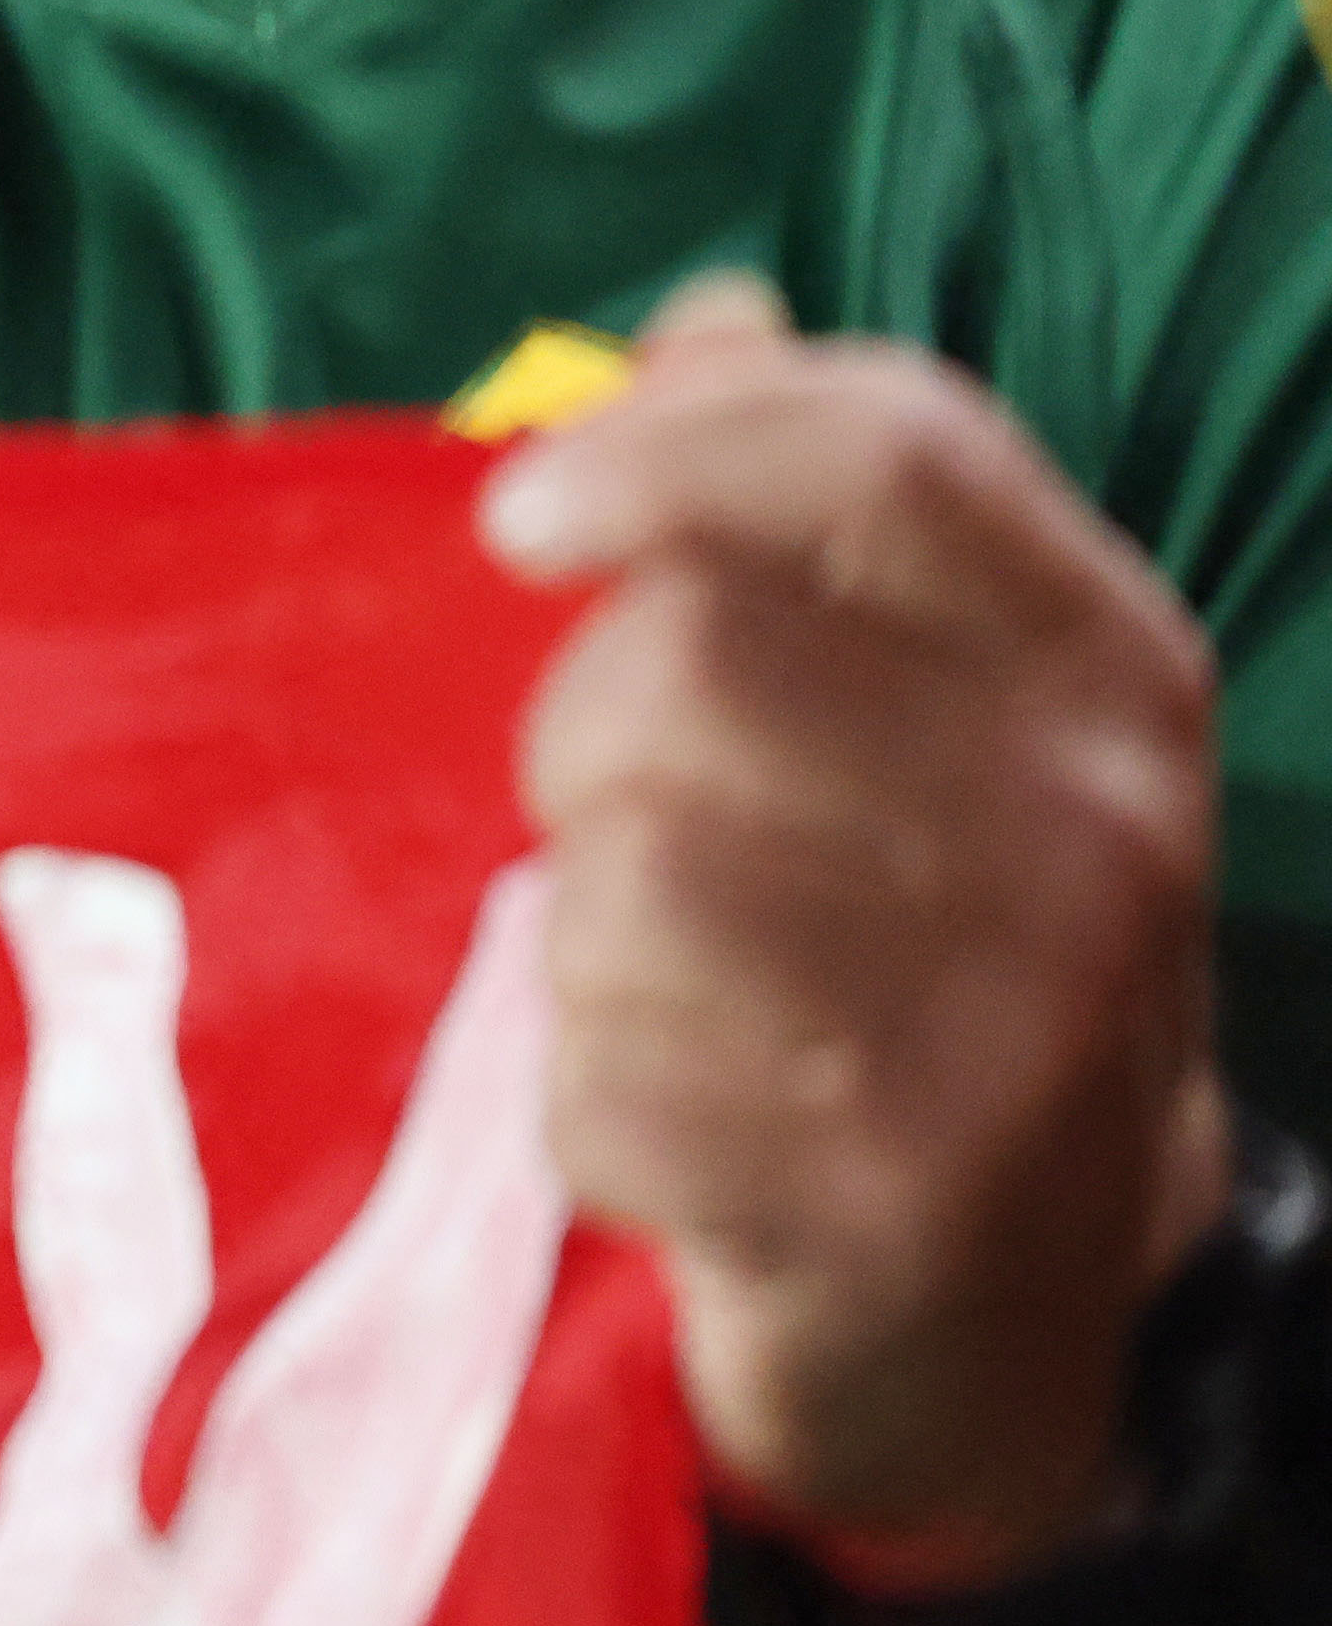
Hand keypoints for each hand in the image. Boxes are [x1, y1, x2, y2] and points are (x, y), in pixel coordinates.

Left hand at [482, 274, 1242, 1584]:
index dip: (667, 448)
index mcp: (1108, 669)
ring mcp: (1013, 1032)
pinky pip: (595, 1078)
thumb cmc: (913, 950)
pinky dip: (584, 1100)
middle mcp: (1096, 834)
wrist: (1019, 1311)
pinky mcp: (888, 1204)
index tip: (516, 518)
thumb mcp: (920, 717)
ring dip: (583, 937)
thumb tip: (705, 313)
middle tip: (637, 839)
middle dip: (586, 747)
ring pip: (622, 874)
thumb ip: (803, 517)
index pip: (887, 452)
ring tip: (672, 991)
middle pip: (687, 664)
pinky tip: (680, 1126)